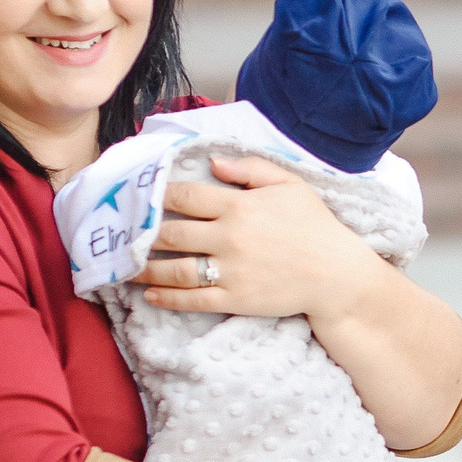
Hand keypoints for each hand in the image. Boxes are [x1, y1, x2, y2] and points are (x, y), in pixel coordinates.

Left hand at [138, 154, 390, 325]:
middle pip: (171, 234)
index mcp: (240, 206)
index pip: (185, 197)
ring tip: (128, 267)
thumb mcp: (291, 185)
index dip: (157, 196)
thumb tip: (213, 162)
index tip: (140, 197)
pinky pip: (192, 299)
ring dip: (146, 269)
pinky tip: (150, 296)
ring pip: (175, 269)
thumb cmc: (316, 226)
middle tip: (124, 234)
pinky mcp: (235, 299)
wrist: (337, 274)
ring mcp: (230, 271)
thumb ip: (252, 168)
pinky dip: (167, 298)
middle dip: (143, 233)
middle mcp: (229, 237)